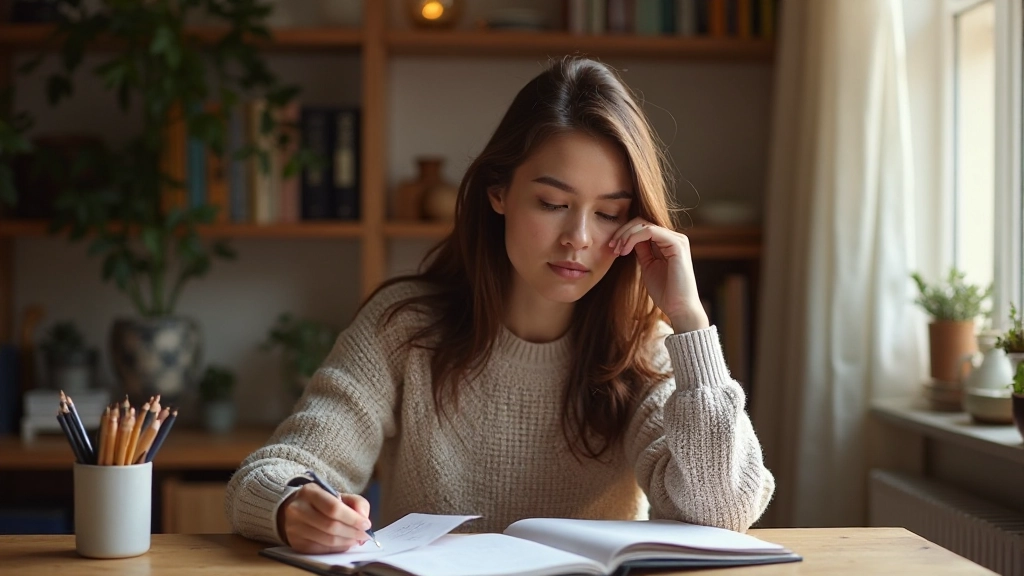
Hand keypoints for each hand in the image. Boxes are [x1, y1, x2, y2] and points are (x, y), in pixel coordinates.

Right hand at [277, 483, 372, 553]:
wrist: (295, 509)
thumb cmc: (322, 502)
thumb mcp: (339, 494)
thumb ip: (357, 502)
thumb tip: (364, 518)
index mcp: (310, 492)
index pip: (333, 508)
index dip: (352, 519)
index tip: (366, 524)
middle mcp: (298, 510)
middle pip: (331, 526)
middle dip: (352, 532)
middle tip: (364, 535)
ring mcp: (294, 528)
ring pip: (327, 541)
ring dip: (346, 542)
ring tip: (356, 539)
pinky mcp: (296, 543)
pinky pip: (321, 550)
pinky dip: (337, 549)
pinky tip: (344, 544)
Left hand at [609, 218, 708, 332]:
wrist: (679, 308)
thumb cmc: (665, 292)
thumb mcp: (648, 266)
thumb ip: (642, 251)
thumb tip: (628, 239)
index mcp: (668, 242)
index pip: (642, 227)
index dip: (624, 234)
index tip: (612, 248)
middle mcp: (674, 237)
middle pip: (642, 222)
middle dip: (622, 232)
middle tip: (611, 247)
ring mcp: (677, 239)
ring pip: (644, 224)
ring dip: (625, 235)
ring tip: (617, 250)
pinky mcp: (677, 244)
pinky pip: (649, 231)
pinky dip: (633, 238)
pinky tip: (625, 250)